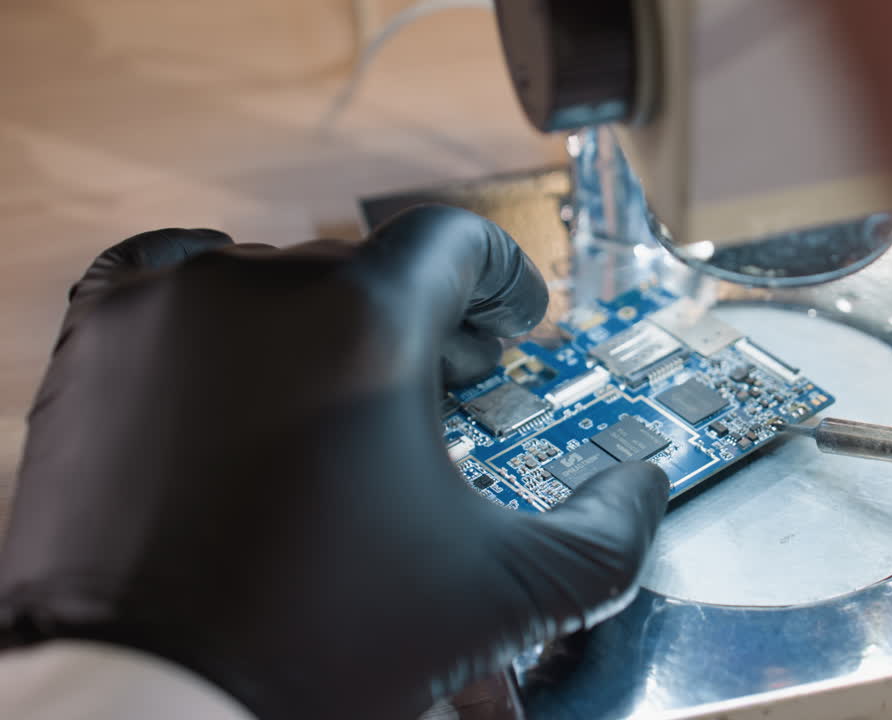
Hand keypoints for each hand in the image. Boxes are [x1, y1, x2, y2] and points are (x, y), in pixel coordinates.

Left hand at [0, 206, 668, 718]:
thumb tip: (642, 489)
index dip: (502, 278)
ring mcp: (167, 314)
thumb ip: (606, 535)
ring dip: (327, 326)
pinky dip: (224, 321)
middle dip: (423, 326)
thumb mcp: (498, 594)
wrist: (146, 699)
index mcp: (365, 323)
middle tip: (445, 386)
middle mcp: (260, 290)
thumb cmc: (313, 645)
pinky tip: (246, 378)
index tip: (511, 318)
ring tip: (345, 397)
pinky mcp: (97, 349)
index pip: (454, 243)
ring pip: (278, 284)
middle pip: (372, 272)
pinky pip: (176, 292)